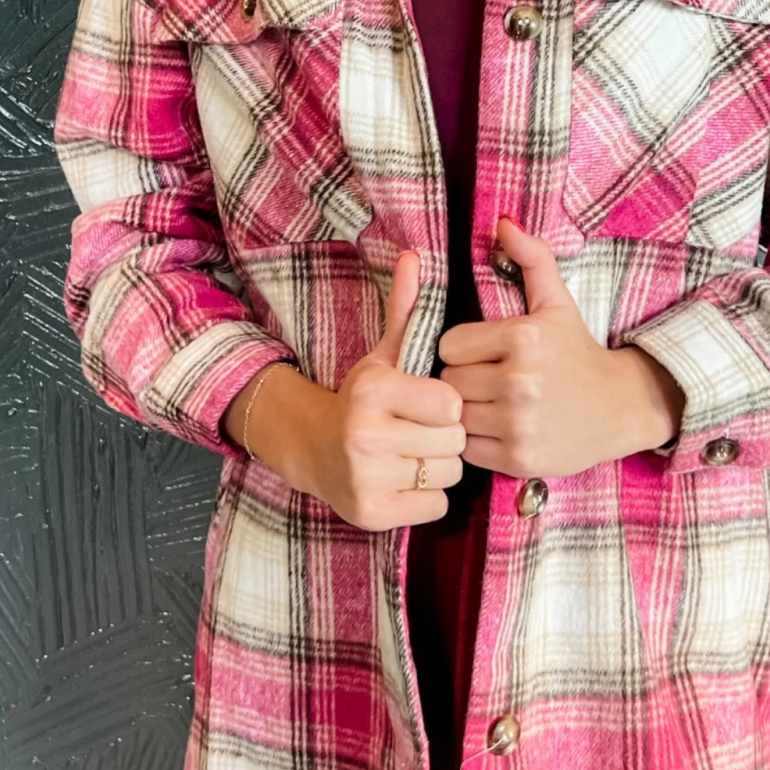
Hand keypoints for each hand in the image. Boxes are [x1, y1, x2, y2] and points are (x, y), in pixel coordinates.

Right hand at [293, 249, 466, 529]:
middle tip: (421, 431)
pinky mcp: (371, 513)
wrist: (315, 449)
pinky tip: (405, 479)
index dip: (447, 405)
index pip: (451, 404)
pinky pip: (435, 506)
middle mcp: (364, 434)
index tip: (429, 403)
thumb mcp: (383, 354)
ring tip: (414, 453)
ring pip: (447, 474)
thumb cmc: (364, 399)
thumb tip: (415, 256)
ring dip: (440, 466)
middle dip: (446, 437)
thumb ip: (406, 309)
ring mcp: (365, 477)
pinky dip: (427, 497)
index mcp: (372, 391)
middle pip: (454, 442)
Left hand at [436, 216, 684, 477]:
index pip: (449, 345)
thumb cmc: (577, 351)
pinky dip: (476, 440)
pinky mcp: (519, 459)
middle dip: (461, 379)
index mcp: (524, 338)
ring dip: (465, 411)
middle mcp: (521, 382)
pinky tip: (498, 426)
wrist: (619, 407)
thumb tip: (502, 221)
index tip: (481, 352)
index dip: (462, 349)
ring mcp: (519, 424)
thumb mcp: (556, 302)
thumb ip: (530, 258)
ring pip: (456, 416)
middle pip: (449, 381)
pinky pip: (468, 448)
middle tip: (484, 378)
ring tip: (488, 402)